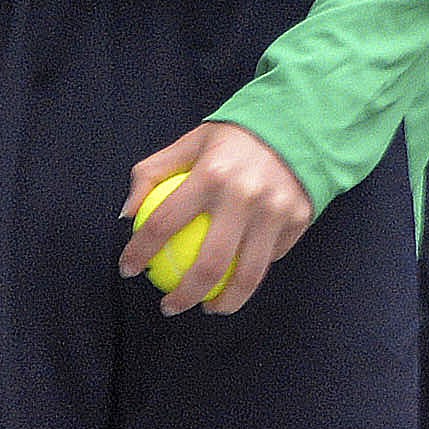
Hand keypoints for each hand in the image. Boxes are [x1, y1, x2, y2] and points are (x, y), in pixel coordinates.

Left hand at [120, 120, 314, 313]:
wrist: (301, 120)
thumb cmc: (238, 136)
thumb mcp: (192, 142)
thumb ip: (153, 172)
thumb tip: (127, 214)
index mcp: (212, 173)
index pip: (162, 223)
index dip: (138, 253)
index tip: (129, 269)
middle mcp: (245, 195)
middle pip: (208, 265)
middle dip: (183, 296)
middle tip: (169, 306)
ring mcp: (275, 210)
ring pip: (247, 276)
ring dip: (223, 302)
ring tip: (209, 307)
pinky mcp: (299, 218)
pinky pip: (272, 257)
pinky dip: (254, 270)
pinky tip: (240, 275)